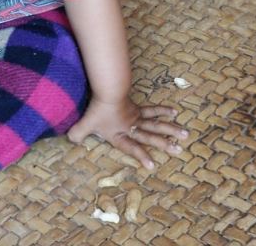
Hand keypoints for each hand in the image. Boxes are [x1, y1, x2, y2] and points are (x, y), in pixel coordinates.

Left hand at [66, 97, 187, 169]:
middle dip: (165, 144)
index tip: (152, 165)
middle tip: (179, 150)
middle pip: (150, 136)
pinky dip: (163, 111)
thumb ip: (77, 134)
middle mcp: (131, 127)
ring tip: (185, 134)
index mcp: (120, 134)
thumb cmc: (97, 109)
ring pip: (157, 124)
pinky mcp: (138, 108)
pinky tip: (175, 112)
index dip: (141, 156)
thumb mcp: (84, 124)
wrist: (108, 88)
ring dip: (171, 129)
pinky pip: (152, 111)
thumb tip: (70, 139)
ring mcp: (136, 117)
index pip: (132, 148)